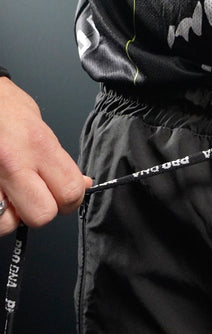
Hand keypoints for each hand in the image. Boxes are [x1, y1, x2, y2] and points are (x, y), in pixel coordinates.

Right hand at [0, 77, 92, 234]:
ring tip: (11, 197)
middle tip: (38, 198)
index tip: (66, 196)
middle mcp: (13, 162)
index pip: (70, 192)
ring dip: (12, 216)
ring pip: (8, 224)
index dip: (72, 200)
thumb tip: (83, 184)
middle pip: (42, 215)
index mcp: (39, 145)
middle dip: (43, 211)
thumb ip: (61, 161)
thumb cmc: (6, 109)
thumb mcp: (42, 128)